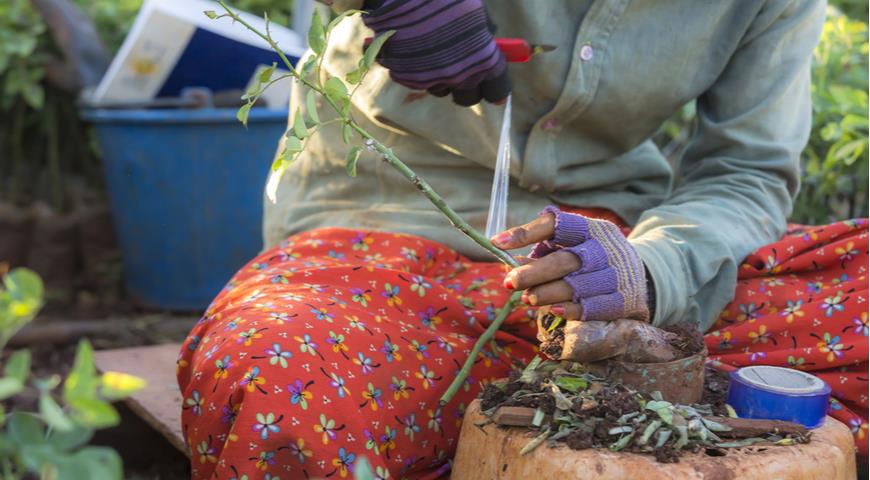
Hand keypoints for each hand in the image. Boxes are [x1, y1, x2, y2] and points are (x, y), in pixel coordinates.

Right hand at [362, 0, 510, 105]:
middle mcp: (459, 77)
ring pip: (440, 89)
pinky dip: (417, 68)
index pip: (498, 90)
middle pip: (468, 98)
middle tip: (464, 71)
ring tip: (434, 51)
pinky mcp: (406, 78)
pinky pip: (417, 79)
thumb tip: (488, 44)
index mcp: (483, 61)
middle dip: (468, 87)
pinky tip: (414, 47)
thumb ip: (484, 33)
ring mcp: (431, 80)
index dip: (497, 91)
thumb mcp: (475, 11)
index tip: (496, 93)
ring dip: (441, 76)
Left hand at [491, 206, 649, 321]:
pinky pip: (593, 308)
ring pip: (577, 286)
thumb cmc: (592, 258)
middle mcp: (604, 248)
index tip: (497, 243)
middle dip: (534, 272)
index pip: (555, 225)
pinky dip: (570, 310)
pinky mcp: (623, 299)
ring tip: (527, 298)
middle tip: (510, 281)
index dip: (526, 233)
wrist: (642, 276)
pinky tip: (552, 311)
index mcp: (589, 228)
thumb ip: (542, 253)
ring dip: (547, 293)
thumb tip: (508, 264)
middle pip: (566, 260)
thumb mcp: (572, 247)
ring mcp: (616, 274)